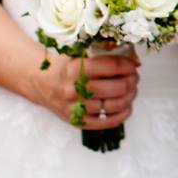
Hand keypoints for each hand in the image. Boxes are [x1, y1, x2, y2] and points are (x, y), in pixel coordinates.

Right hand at [24, 51, 139, 132]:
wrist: (43, 84)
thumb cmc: (66, 67)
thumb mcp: (79, 56)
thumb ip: (104, 56)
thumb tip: (135, 61)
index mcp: (75, 68)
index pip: (112, 66)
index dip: (129, 65)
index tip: (133, 65)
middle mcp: (74, 89)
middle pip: (118, 87)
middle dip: (132, 81)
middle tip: (134, 78)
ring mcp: (75, 108)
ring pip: (116, 105)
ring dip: (130, 97)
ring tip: (131, 90)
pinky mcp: (78, 122)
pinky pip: (108, 122)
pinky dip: (123, 114)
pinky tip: (127, 106)